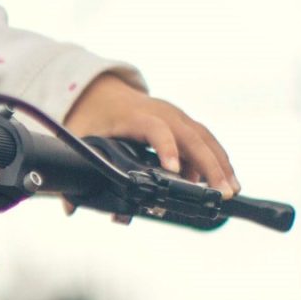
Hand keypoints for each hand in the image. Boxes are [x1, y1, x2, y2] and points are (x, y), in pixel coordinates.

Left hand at [64, 74, 236, 209]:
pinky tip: (226, 181)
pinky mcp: (183, 123)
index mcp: (136, 116)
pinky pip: (205, 141)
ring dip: (220, 164)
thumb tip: (69, 208)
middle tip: (222, 192)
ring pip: (204, 138)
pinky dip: (217, 159)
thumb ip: (79, 171)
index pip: (156, 130)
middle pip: (191, 136)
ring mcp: (176, 116)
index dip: (166, 148)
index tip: (173, 170)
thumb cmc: (95, 117)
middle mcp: (162, 113)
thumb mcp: (83, 139)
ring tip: (231, 190)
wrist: (104, 91)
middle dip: (210, 164)